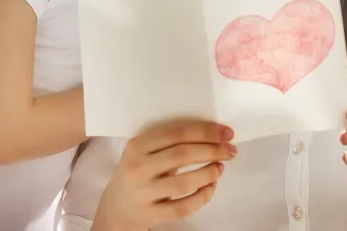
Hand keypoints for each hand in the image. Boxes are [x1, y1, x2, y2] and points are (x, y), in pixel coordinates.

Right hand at [92, 120, 235, 230]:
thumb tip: (210, 134)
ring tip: (220, 167)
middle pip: (183, 154)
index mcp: (137, 146)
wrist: (116, 207)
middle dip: (213, 150)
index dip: (204, 131)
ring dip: (209, 173)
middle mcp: (138, 167)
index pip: (176, 133)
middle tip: (230, 150)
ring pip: (185, 182)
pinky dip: (203, 196)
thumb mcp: (141, 152)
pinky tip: (211, 187)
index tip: (225, 132)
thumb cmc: (137, 173)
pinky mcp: (151, 214)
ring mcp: (144, 193)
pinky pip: (184, 206)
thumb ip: (167, 142)